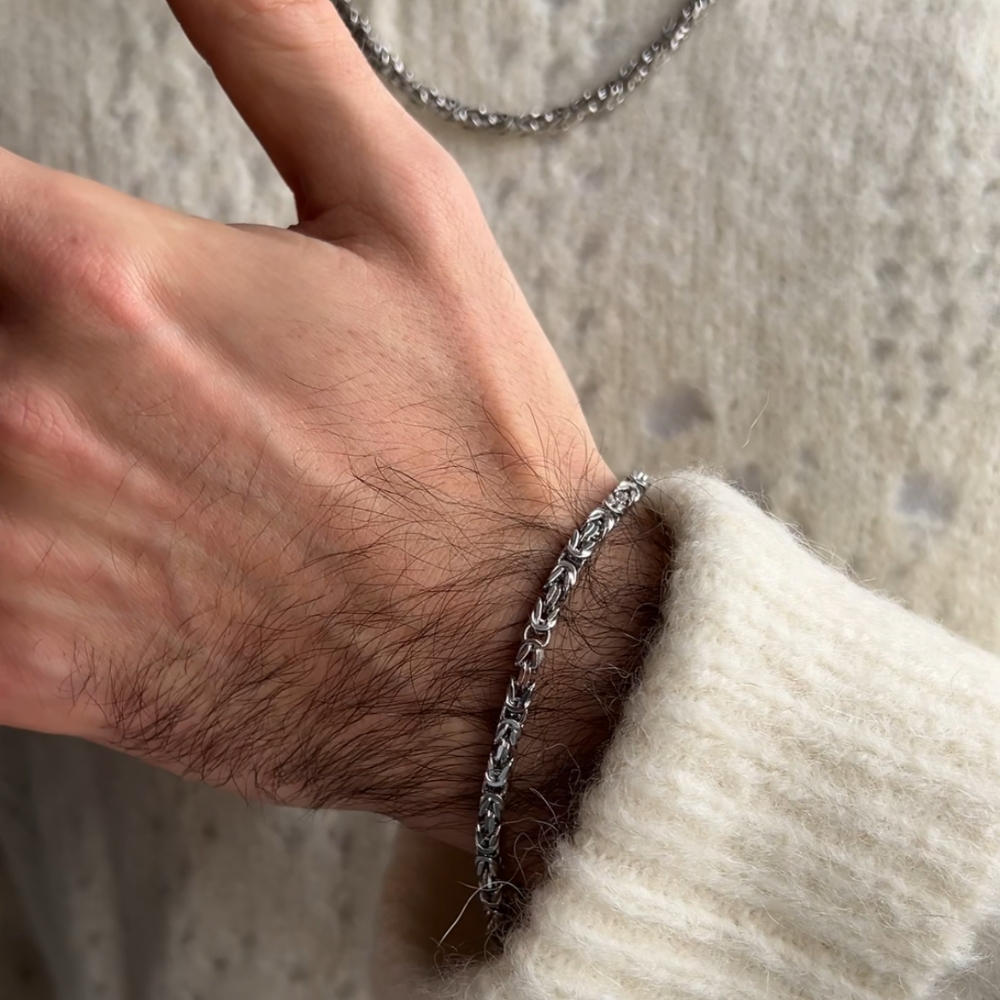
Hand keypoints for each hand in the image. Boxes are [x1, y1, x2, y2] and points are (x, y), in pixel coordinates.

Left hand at [0, 0, 668, 851]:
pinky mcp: (24, 668)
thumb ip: (274, 41)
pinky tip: (42, 529)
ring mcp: (10, 550)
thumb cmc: (470, 455)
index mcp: (98, 275)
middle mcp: (23, 407)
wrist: (508, 650)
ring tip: (70, 436)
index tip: (21, 234)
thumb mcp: (405, 210)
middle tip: (77, 350)